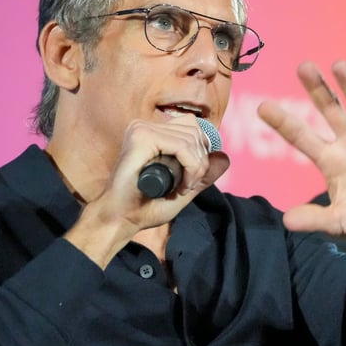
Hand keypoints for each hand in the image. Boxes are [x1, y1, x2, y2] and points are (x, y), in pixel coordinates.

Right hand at [66, 114, 229, 267]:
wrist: (120, 219)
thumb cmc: (145, 206)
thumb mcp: (183, 188)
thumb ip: (203, 173)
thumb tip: (225, 157)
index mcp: (151, 132)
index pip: (192, 126)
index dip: (201, 150)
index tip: (193, 177)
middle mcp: (145, 126)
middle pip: (194, 129)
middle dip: (201, 160)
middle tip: (189, 185)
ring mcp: (141, 129)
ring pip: (190, 138)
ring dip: (196, 167)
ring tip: (183, 187)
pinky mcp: (141, 138)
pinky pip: (181, 146)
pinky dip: (190, 167)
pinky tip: (182, 185)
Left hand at [258, 60, 345, 248]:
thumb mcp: (342, 222)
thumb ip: (316, 219)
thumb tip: (286, 222)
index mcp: (332, 161)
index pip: (302, 138)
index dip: (283, 123)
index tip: (262, 107)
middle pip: (330, 111)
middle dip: (317, 90)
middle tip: (303, 67)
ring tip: (339, 65)